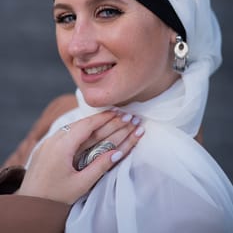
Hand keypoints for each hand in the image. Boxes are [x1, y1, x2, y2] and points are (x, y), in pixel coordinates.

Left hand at [17, 110, 143, 204]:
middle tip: (122, 116)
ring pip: (74, 128)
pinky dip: (82, 131)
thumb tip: (119, 152)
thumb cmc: (53, 199)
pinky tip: (92, 131)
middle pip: (82, 124)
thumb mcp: (80, 185)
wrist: (27, 207)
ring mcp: (49, 143)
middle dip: (104, 119)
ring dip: (93, 124)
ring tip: (111, 120)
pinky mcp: (46, 148)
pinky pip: (67, 134)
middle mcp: (54, 139)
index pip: (87, 125)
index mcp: (61, 146)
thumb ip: (100, 167)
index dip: (105, 118)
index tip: (120, 113)